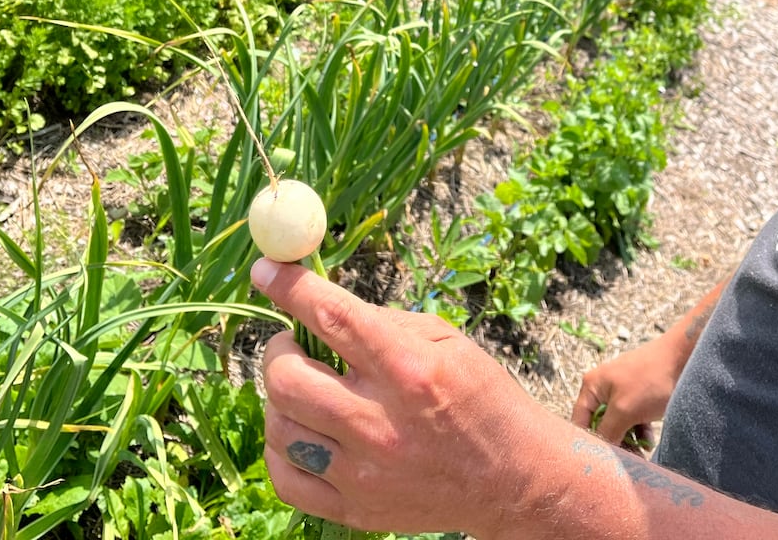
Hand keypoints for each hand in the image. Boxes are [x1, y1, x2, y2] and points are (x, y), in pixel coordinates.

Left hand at [255, 257, 568, 536]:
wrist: (512, 479)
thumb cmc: (481, 398)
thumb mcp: (447, 341)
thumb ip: (384, 323)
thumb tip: (323, 306)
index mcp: (409, 369)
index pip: (333, 318)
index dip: (290, 288)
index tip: (265, 269)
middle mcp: (381, 422)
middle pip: (286, 380)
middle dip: (277, 351)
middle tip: (291, 345)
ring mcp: (364, 472)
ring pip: (279, 428)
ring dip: (281, 398)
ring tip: (304, 389)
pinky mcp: (355, 510)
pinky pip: (285, 478)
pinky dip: (281, 448)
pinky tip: (301, 431)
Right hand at [570, 332, 686, 451]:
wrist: (683, 358)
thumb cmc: (651, 379)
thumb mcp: (624, 409)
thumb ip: (607, 432)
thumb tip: (598, 452)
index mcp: (592, 386)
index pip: (579, 422)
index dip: (588, 443)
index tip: (600, 462)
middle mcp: (603, 388)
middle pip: (599, 425)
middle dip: (613, 443)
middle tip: (626, 461)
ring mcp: (621, 392)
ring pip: (618, 425)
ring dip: (628, 441)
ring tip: (641, 454)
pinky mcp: (638, 396)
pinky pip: (632, 420)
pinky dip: (639, 431)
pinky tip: (649, 441)